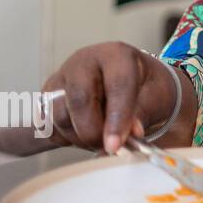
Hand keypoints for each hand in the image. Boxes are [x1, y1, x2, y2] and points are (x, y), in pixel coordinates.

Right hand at [41, 42, 182, 154]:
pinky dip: (66, 139)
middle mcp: (85, 62)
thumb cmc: (148, 87)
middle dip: (93, 131)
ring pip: (59, 114)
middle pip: (79, 98)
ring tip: (102, 139)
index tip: (116, 144)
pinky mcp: (46, 97)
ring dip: (79, 137)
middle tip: (110, 147)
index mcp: (117, 55)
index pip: (116, 84)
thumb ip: (141, 116)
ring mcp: (62, 78)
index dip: (117, 117)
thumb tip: (120, 141)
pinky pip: (48, 125)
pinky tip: (85, 135)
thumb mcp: (157, 97)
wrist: (135, 83)